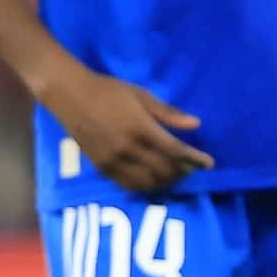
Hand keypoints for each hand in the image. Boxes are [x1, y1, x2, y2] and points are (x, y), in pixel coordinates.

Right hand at [41, 67, 214, 194]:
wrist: (67, 93)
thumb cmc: (107, 90)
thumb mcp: (141, 95)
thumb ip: (168, 113)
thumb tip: (196, 124)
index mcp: (139, 127)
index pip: (175, 151)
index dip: (195, 160)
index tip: (209, 164)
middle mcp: (127, 147)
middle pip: (164, 170)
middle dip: (182, 172)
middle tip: (191, 168)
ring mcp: (112, 159)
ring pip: (147, 182)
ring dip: (165, 182)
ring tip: (174, 175)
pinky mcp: (100, 166)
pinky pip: (128, 184)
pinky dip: (145, 186)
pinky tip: (153, 180)